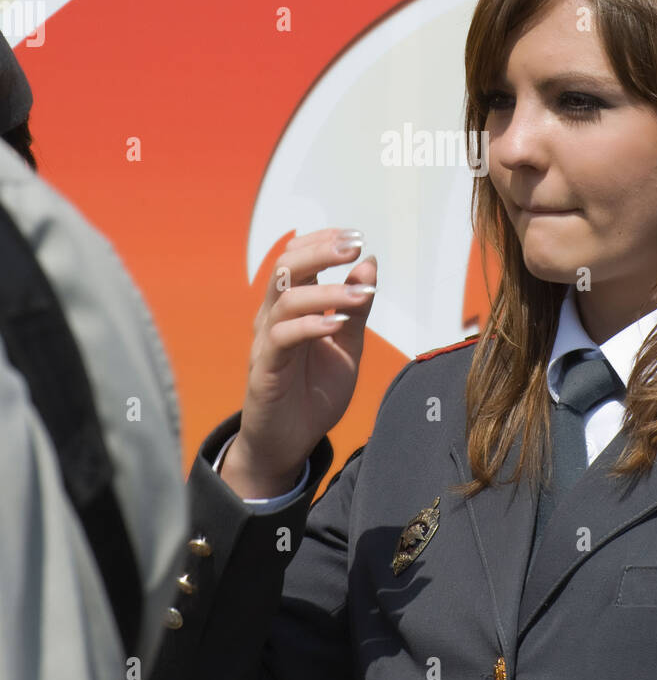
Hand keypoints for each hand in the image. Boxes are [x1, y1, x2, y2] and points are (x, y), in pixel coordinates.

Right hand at [220, 228, 375, 498]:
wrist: (289, 442)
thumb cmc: (315, 391)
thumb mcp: (348, 347)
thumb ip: (356, 308)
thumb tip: (369, 263)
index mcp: (291, 306)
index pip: (298, 258)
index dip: (323, 241)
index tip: (355, 237)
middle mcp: (273, 316)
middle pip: (287, 267)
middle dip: (321, 251)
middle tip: (353, 247)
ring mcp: (266, 341)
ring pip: (286, 299)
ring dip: (326, 292)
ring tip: (359, 295)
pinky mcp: (265, 368)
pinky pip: (281, 338)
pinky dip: (310, 326)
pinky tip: (337, 326)